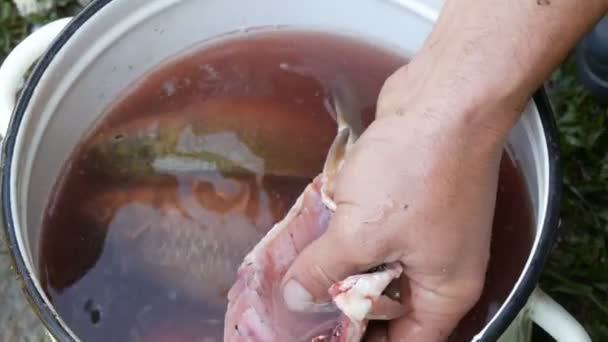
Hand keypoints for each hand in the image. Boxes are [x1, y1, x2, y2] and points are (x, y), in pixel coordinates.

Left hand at [281, 62, 508, 340]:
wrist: (443, 99)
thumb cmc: (421, 168)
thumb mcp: (361, 234)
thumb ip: (324, 271)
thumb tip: (298, 297)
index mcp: (444, 290)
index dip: (364, 341)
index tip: (326, 334)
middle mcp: (440, 264)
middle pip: (389, 304)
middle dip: (344, 302)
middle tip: (302, 301)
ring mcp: (427, 230)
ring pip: (377, 262)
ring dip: (341, 263)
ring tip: (300, 269)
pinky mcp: (411, 200)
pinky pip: (375, 229)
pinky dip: (349, 232)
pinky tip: (317, 229)